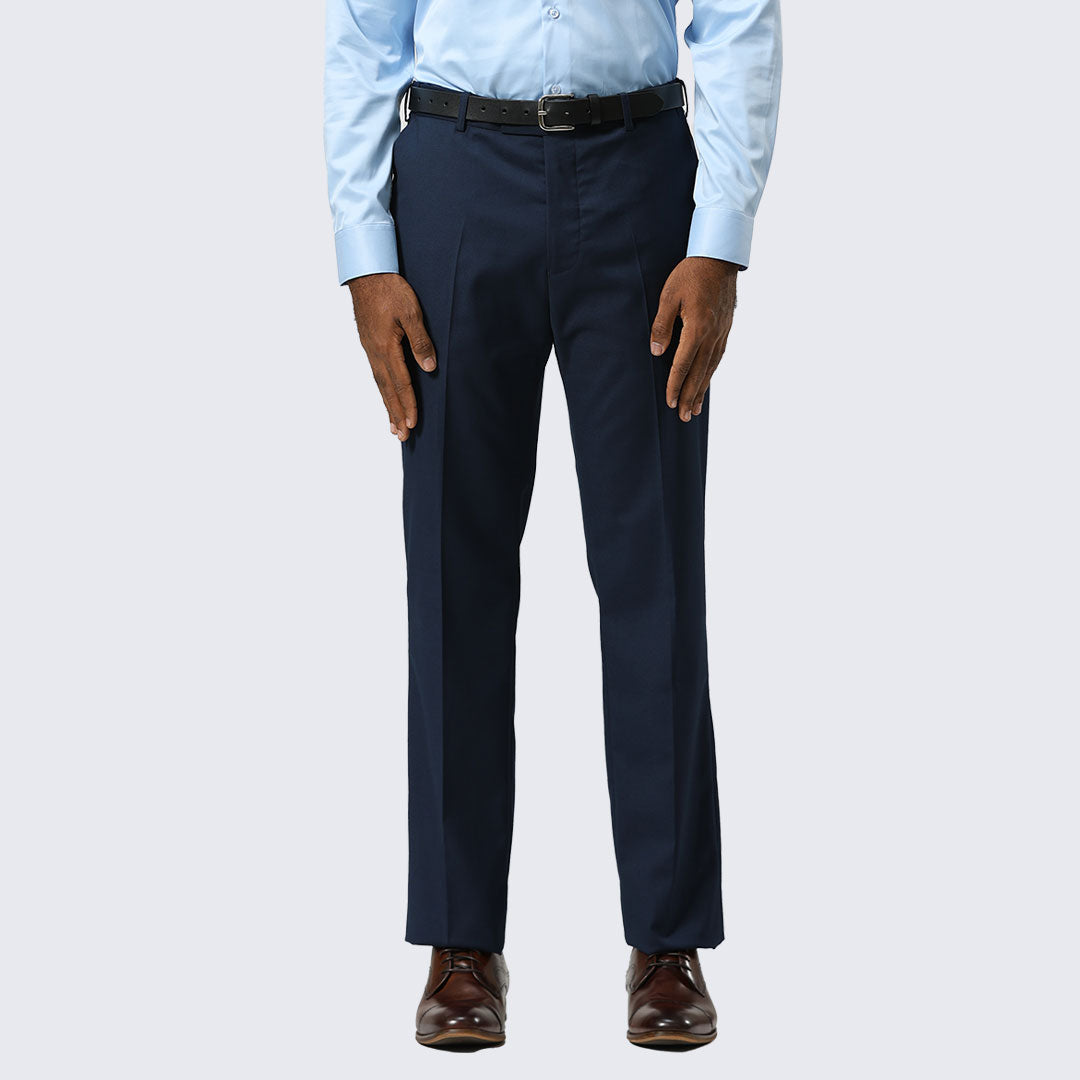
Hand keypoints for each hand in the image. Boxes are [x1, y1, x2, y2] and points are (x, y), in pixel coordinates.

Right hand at [347, 273, 436, 441]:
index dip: (408, 404)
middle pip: (387, 390)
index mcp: (386, 347)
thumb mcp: (411, 312)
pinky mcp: (368, 342)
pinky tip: (385, 394)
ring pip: (380, 383)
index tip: (412, 424)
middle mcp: (375, 352)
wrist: (366, 272)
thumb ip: (420, 341)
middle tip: (401, 436)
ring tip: (392, 425)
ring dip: (387, 405)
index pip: (400, 383)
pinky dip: (382, 389)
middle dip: (395, 413)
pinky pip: (376, 372)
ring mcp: (369, 348)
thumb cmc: (390, 289)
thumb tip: (429, 368)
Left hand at [649, 257, 737, 420]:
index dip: (675, 386)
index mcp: (697, 328)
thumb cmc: (691, 273)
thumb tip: (657, 352)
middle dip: (689, 396)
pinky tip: (706, 382)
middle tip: (683, 417)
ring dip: (702, 390)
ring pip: (711, 368)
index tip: (669, 402)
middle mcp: (712, 335)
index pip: (683, 365)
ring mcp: (722, 333)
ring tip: (695, 409)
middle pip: (699, 373)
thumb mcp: (669, 295)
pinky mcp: (726, 329)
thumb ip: (662, 325)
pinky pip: (718, 358)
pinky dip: (711, 374)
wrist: (720, 257)